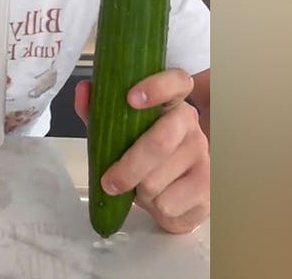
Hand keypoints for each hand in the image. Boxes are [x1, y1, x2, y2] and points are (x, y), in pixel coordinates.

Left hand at [74, 68, 209, 233]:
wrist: (176, 194)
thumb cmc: (144, 157)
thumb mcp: (119, 132)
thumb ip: (99, 111)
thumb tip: (84, 90)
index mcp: (172, 103)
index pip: (176, 82)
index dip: (156, 87)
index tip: (131, 98)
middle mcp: (192, 124)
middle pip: (160, 142)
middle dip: (128, 166)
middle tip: (109, 182)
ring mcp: (203, 155)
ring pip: (156, 180)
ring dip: (139, 192)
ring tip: (142, 187)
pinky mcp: (207, 187)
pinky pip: (167, 204)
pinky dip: (154, 208)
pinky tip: (159, 199)